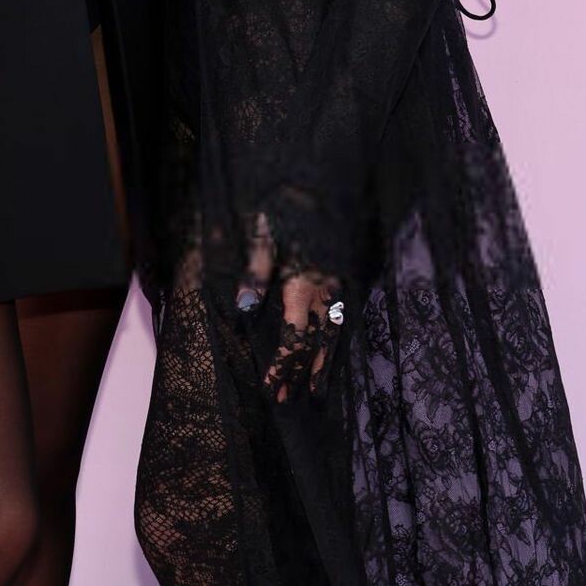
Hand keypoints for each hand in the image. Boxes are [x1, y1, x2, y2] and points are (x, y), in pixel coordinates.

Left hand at [235, 211, 342, 403]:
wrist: (311, 186)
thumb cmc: (281, 212)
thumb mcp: (262, 238)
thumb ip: (255, 273)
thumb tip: (245, 308)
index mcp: (304, 284)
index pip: (294, 337)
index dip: (282, 365)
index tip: (269, 387)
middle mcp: (325, 290)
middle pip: (313, 343)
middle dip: (298, 373)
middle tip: (283, 399)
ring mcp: (336, 286)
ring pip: (332, 335)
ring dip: (321, 365)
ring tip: (314, 392)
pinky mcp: (340, 279)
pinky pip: (340, 319)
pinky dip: (334, 342)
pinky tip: (328, 352)